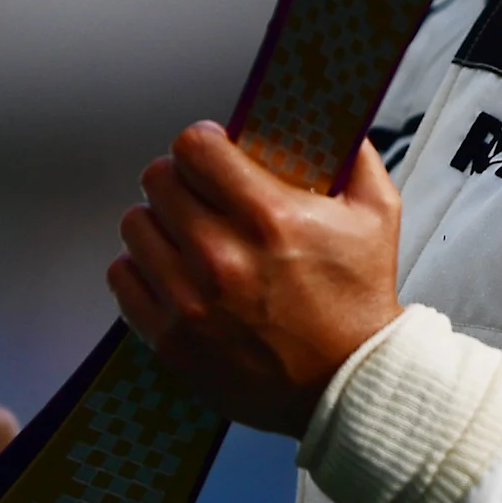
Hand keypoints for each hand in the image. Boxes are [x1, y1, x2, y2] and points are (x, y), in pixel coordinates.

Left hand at [109, 122, 405, 435]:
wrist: (348, 384)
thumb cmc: (359, 300)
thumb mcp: (378, 214)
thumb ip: (354, 155)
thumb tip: (329, 119)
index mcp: (270, 218)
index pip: (194, 147)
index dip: (203, 142)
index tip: (214, 152)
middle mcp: (222, 257)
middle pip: (157, 181)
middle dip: (180, 179)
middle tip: (200, 193)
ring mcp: (190, 301)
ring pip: (135, 225)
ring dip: (158, 222)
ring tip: (185, 233)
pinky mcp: (170, 339)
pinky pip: (123, 277)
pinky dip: (142, 268)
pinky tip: (172, 270)